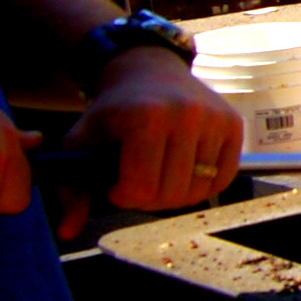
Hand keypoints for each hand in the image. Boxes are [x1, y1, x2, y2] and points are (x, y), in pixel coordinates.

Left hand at [64, 49, 245, 234]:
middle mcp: (187, 115)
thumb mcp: (82, 142)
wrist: (148, 69)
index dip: (123, 196)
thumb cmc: (113, 110)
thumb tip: (67, 231)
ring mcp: (214, 119)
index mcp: (146, 117)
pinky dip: (202, 186)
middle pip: (171, 194)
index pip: (141, 189)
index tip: (114, 183)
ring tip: (159, 176)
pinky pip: (223, 178)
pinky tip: (182, 172)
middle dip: (148, 199)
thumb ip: (72, 188)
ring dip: (175, 195)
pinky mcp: (233, 124)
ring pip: (198, 191)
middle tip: (136, 182)